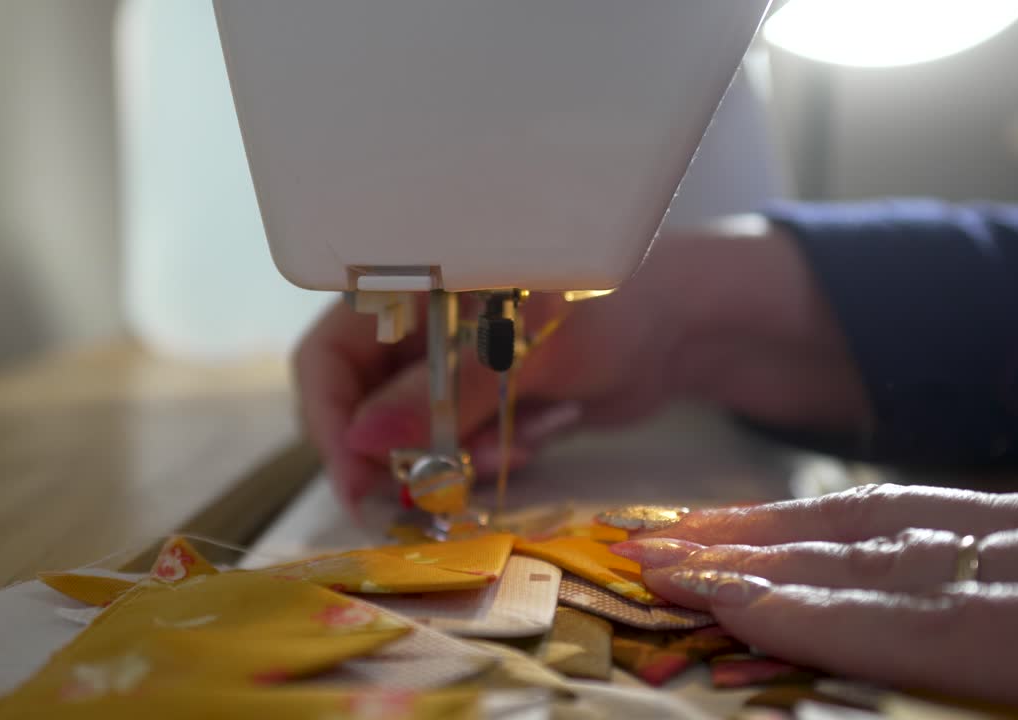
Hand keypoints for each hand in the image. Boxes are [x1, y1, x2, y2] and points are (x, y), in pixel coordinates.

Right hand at [295, 216, 870, 509]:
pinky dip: (495, 455)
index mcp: (412, 289)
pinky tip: (546, 426)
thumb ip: (444, 394)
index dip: (332, 421)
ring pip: (414, 441)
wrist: (689, 327)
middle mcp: (418, 332)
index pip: (329, 357)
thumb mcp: (527, 350)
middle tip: (436, 494)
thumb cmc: (615, 304)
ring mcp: (451, 372)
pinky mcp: (485, 406)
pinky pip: (459, 453)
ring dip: (461, 457)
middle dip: (402, 454)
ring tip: (528, 431)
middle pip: (363, 408)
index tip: (356, 484)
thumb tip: (360, 440)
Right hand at [611, 482, 1017, 717]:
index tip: (711, 601)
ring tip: (693, 528)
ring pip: (890, 520)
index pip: (915, 618)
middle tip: (652, 553)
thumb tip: (912, 663)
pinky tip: (806, 519)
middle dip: (754, 557)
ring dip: (778, 527)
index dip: (804, 612)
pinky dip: (848, 512)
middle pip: (877, 557)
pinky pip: (934, 506)